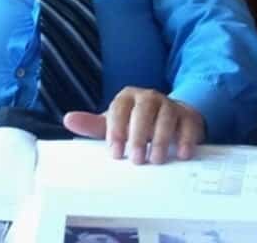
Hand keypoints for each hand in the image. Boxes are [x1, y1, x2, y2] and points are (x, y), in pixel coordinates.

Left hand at [62, 87, 204, 163]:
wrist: (169, 117)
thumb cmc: (136, 124)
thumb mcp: (114, 124)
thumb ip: (92, 125)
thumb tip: (68, 119)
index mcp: (127, 97)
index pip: (119, 109)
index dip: (116, 130)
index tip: (114, 152)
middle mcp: (149, 97)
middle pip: (143, 110)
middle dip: (139, 135)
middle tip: (136, 159)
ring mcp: (170, 105)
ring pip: (166, 116)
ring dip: (161, 139)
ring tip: (156, 159)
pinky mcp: (188, 116)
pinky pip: (188, 124)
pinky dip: (186, 139)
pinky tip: (182, 154)